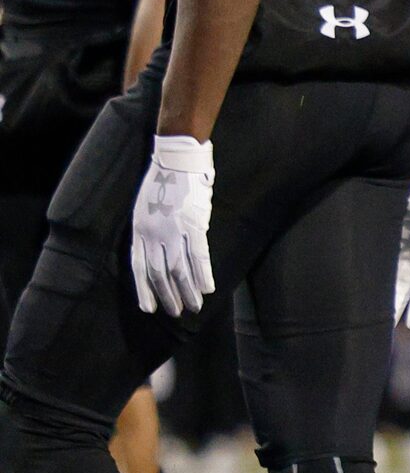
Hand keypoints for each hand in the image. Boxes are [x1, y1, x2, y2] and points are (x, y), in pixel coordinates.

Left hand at [130, 134, 214, 316]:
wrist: (177, 159)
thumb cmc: (163, 182)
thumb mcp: (145, 208)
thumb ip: (150, 231)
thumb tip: (158, 252)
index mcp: (139, 230)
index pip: (138, 268)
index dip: (143, 290)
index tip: (148, 309)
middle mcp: (153, 233)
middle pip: (159, 273)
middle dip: (167, 296)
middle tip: (176, 312)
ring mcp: (174, 230)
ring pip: (178, 269)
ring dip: (186, 292)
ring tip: (194, 307)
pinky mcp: (194, 225)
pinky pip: (199, 256)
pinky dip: (203, 275)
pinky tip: (208, 289)